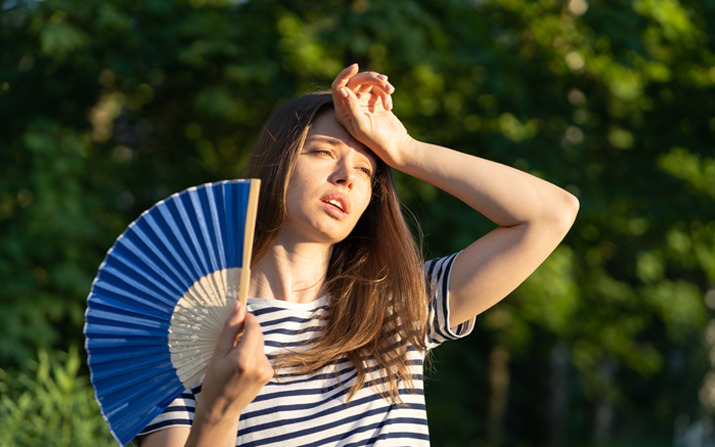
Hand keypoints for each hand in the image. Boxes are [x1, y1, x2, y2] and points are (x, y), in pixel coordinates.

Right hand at [194, 301, 272, 424]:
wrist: (221, 409)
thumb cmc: (214, 381)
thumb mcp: (217, 353)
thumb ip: (230, 329)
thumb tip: (239, 305)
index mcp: (244, 358)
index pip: (253, 326)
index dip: (246, 318)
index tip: (236, 319)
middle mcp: (259, 364)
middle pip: (258, 334)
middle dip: (246, 332)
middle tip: (231, 341)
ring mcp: (266, 370)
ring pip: (260, 344)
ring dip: (249, 344)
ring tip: (234, 358)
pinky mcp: (269, 374)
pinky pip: (261, 355)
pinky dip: (253, 355)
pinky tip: (242, 367)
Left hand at [331, 64, 414, 166]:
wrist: (396, 145)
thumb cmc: (376, 139)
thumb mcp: (361, 124)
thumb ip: (351, 107)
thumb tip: (341, 89)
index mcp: (343, 111)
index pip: (338, 87)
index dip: (345, 75)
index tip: (356, 67)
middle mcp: (351, 105)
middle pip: (356, 81)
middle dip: (370, 78)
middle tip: (383, 80)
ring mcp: (364, 102)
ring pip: (369, 82)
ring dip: (381, 84)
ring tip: (390, 90)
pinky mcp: (376, 101)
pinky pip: (379, 89)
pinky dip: (386, 94)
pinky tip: (389, 108)